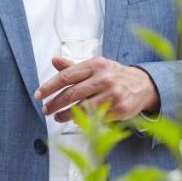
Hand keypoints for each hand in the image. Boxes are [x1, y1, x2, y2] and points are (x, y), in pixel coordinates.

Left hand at [35, 56, 158, 121]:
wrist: (142, 85)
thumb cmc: (113, 75)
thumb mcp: (95, 66)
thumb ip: (73, 66)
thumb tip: (54, 60)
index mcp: (95, 65)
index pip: (66, 76)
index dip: (50, 87)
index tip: (39, 95)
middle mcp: (103, 78)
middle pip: (71, 94)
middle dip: (55, 103)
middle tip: (45, 109)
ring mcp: (112, 94)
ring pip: (82, 108)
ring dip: (66, 114)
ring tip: (57, 117)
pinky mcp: (119, 108)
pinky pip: (96, 117)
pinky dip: (82, 120)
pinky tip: (75, 120)